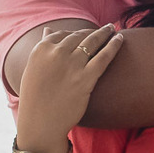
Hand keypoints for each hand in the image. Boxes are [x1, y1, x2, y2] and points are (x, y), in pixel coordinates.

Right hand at [16, 24, 122, 152]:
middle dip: (93, 32)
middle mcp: (56, 53)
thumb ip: (42, 48)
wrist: (41, 123)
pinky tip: (121, 39)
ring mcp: (72, 65)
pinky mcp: (86, 78)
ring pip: (93, 42)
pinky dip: (114, 45)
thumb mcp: (33, 68)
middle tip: (105, 29)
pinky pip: (104, 56)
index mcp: (41, 49)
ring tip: (113, 29)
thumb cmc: (35, 99)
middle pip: (79, 36)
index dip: (76, 33)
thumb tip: (49, 29)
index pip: (62, 34)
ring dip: (105, 33)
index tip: (85, 33)